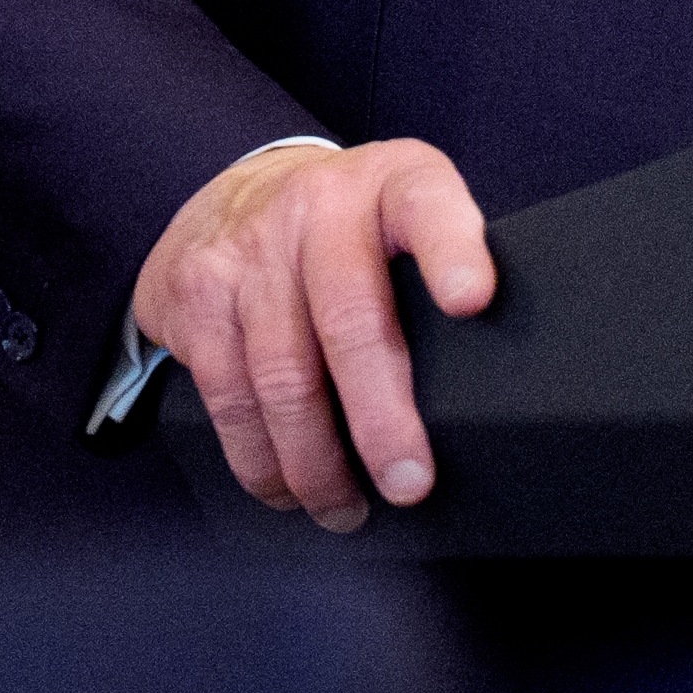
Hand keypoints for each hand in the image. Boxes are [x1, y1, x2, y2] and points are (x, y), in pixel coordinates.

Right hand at [132, 137, 496, 531]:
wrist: (233, 193)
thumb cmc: (348, 229)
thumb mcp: (403, 213)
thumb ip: (441, 268)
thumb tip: (497, 382)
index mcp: (390, 183)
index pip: (427, 205)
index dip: (452, 250)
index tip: (472, 301)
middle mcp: (317, 207)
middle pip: (350, 319)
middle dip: (381, 417)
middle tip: (409, 483)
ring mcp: (249, 252)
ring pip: (283, 375)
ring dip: (317, 462)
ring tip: (346, 509)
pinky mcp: (195, 296)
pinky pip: (229, 396)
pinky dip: (260, 459)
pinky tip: (286, 488)